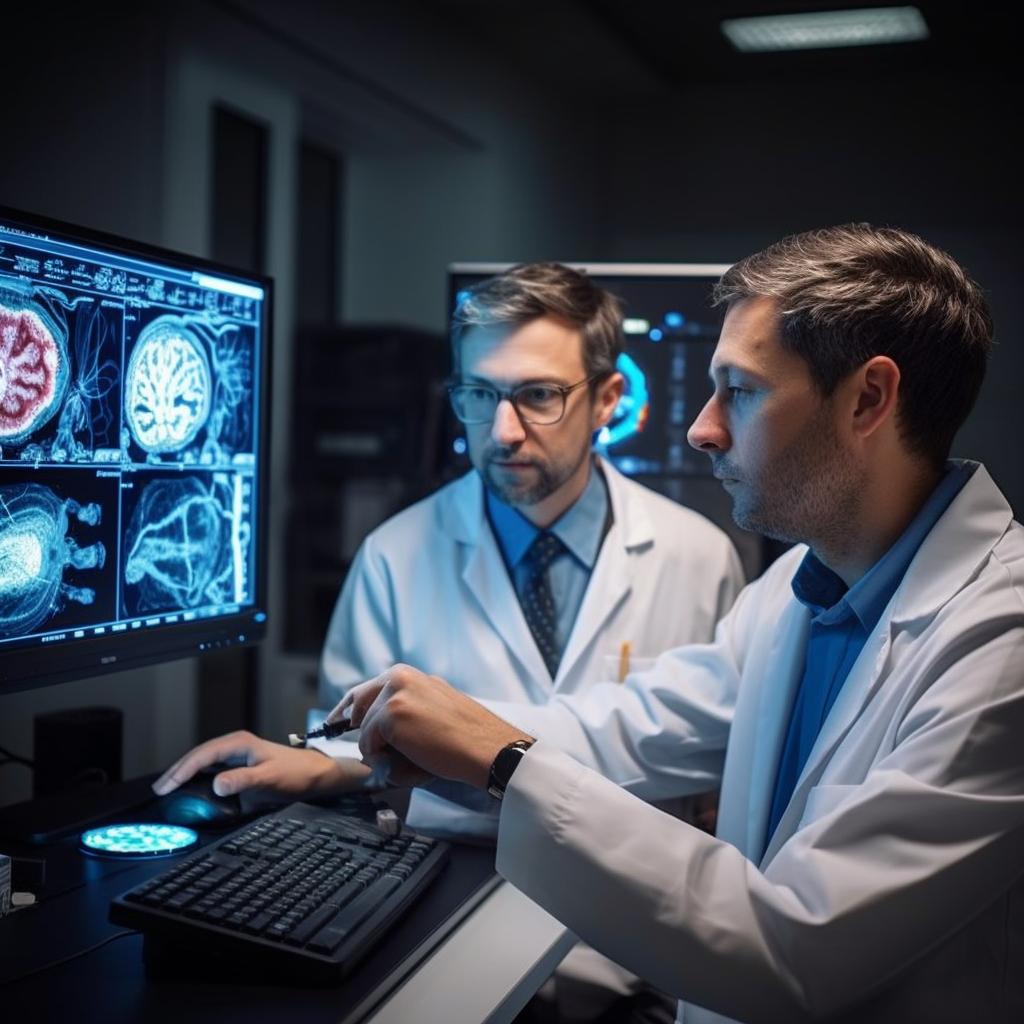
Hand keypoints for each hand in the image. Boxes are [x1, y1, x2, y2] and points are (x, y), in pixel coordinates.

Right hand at [152, 730, 372, 799]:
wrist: (317, 774)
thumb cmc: (297, 773)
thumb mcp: (270, 778)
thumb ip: (243, 780)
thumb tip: (217, 784)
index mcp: (239, 743)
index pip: (202, 754)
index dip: (182, 770)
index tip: (166, 786)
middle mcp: (236, 745)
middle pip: (198, 756)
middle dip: (177, 771)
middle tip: (159, 790)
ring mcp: (238, 754)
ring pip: (204, 761)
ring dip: (185, 773)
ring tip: (168, 789)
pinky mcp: (241, 765)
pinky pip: (213, 768)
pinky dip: (198, 777)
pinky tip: (190, 788)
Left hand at [330, 664, 531, 788]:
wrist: (486, 747)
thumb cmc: (464, 737)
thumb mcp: (431, 710)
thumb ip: (402, 712)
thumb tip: (371, 732)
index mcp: (410, 675)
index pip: (367, 687)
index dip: (349, 706)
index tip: (337, 719)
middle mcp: (399, 677)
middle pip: (357, 701)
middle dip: (349, 723)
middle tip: (346, 739)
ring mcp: (394, 694)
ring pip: (364, 727)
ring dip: (376, 748)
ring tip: (405, 758)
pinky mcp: (391, 714)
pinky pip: (368, 742)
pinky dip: (379, 756)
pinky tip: (405, 759)